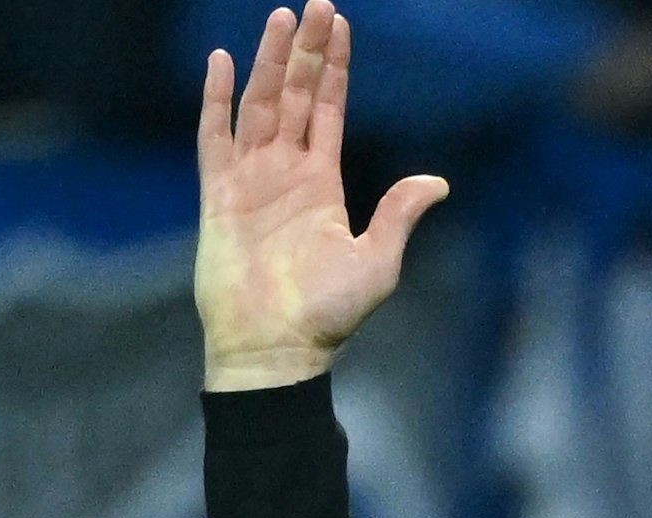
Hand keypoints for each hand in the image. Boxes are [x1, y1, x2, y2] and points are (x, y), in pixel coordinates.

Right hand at [195, 0, 449, 391]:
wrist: (275, 348)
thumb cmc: (328, 315)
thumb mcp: (378, 260)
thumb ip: (400, 214)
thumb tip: (438, 181)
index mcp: (323, 185)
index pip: (330, 111)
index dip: (336, 69)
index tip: (341, 27)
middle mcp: (285, 174)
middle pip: (297, 97)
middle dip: (307, 51)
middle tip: (316, 4)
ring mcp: (249, 181)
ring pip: (260, 106)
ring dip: (270, 63)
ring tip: (281, 19)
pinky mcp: (218, 196)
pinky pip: (214, 138)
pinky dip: (216, 100)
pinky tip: (221, 61)